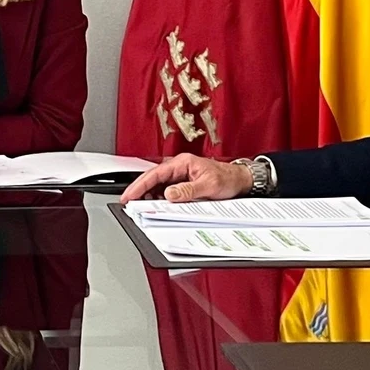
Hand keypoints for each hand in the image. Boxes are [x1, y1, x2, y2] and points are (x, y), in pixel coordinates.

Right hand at [118, 153, 250, 202]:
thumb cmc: (227, 178)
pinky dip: (160, 198)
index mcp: (183, 163)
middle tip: (129, 203)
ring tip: (141, 207)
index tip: (129, 196)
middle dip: (140, 190)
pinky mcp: (184, 183)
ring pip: (159, 185)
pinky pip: (167, 190)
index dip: (139, 185)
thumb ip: (187, 190)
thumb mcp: (208, 186)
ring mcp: (181, 175)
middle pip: (153, 179)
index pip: (155, 174)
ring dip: (149, 195)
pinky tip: (157, 205)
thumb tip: (169, 194)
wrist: (240, 180)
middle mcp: (179, 167)